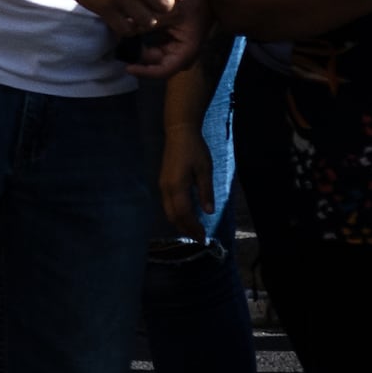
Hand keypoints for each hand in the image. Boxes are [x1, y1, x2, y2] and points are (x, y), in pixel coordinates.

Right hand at [158, 118, 210, 235]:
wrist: (179, 133)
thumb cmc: (194, 150)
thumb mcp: (205, 170)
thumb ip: (206, 191)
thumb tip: (208, 211)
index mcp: (177, 186)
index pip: (184, 213)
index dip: (193, 227)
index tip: (203, 238)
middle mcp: (166, 188)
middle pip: (173, 215)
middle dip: (185, 229)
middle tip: (199, 238)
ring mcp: (163, 186)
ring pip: (168, 211)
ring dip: (180, 223)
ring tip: (193, 231)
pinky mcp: (164, 183)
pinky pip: (168, 205)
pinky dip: (177, 215)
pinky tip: (186, 216)